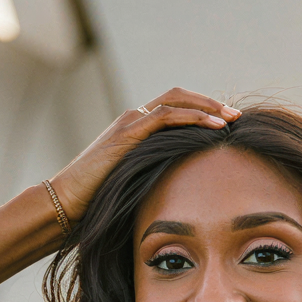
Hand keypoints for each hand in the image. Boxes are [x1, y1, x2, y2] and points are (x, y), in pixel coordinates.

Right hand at [45, 87, 238, 230]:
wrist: (65, 204)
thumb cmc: (96, 203)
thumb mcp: (134, 187)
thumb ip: (154, 180)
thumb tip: (181, 197)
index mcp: (135, 130)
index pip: (175, 109)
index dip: (202, 111)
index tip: (226, 124)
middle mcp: (133, 120)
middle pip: (179, 97)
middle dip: (210, 104)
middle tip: (236, 116)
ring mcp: (129, 123)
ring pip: (176, 100)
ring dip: (208, 107)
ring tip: (231, 119)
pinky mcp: (127, 132)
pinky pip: (166, 116)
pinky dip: (194, 117)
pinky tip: (215, 127)